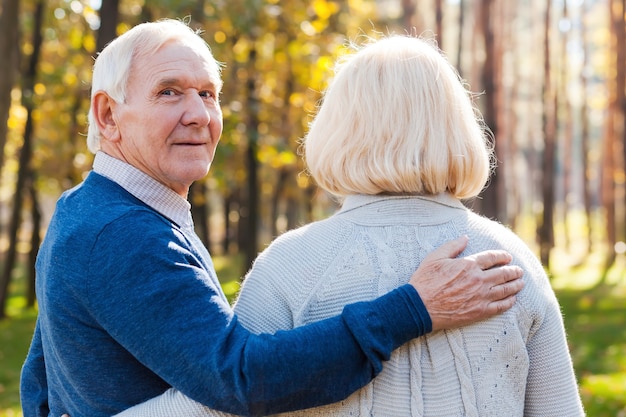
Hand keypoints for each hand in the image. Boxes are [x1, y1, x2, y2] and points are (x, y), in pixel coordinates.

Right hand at [409, 235, 523, 330]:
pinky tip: (513, 299)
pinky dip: (509, 302)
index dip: (502, 256)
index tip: (508, 257)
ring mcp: (481, 296)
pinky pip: (500, 306)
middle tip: (519, 271)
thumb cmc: (425, 280)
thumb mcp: (435, 257)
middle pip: (503, 273)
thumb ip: (452, 246)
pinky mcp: (479, 312)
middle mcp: (478, 280)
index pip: (492, 257)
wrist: (420, 306)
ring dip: (515, 285)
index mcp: (468, 264)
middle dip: (513, 271)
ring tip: (521, 283)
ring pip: (505, 289)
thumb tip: (466, 237)